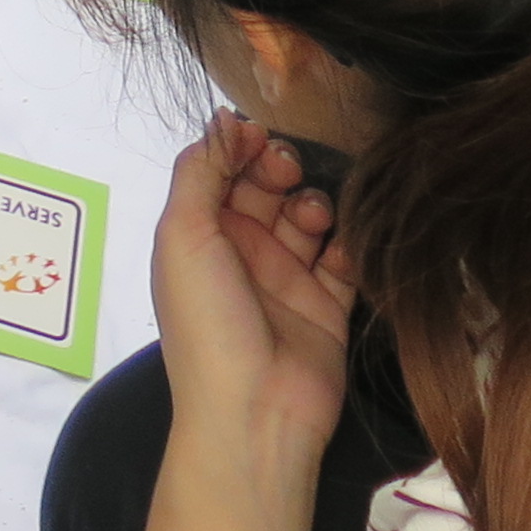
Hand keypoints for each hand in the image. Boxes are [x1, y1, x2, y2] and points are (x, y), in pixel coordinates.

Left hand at [148, 115, 355, 530]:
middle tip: (288, 171)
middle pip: (266, 187)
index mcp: (199, 234)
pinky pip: (344, 261)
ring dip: (314, 204)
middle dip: (280, 168)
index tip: (259, 136)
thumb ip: (200, 171)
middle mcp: (242, 252)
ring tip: (312, 218)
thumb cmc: (207, 319)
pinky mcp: (328, 307)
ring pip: (308, 218)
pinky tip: (340, 248)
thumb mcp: (183, 235)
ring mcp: (286, 279)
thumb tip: (222, 119)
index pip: (222, 171)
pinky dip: (347, 245)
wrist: (254, 411)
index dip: (240, 147)